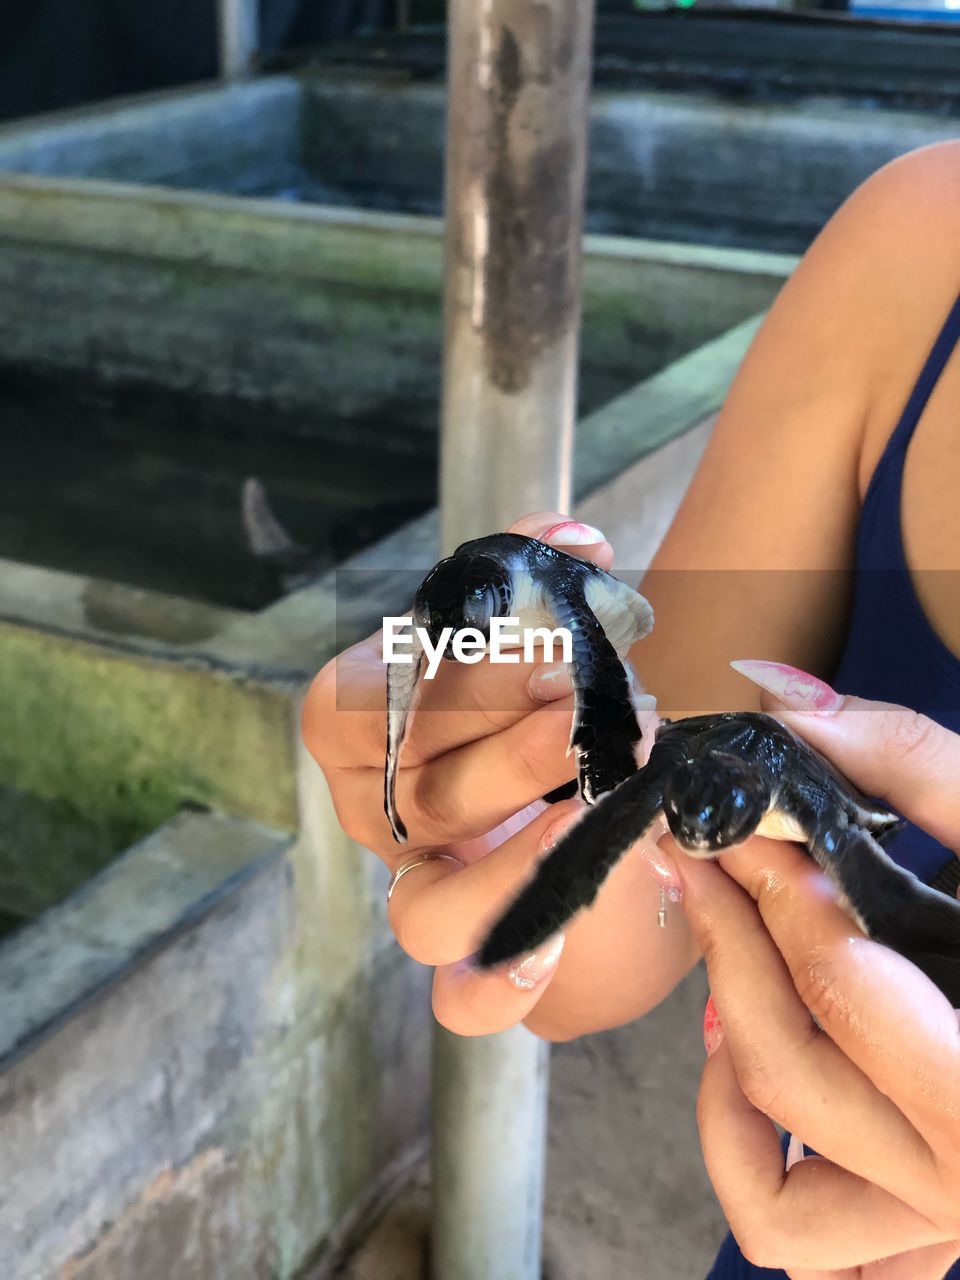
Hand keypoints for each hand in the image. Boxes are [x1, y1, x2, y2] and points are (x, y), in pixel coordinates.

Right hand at [302, 512, 678, 1035]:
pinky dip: (497, 989)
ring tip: (602, 815)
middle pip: (418, 795)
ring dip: (517, 863)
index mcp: (367, 727)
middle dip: (518, 751)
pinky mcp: (471, 960)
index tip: (552, 642)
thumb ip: (545, 585)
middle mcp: (379, 815)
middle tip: (614, 713)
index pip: (356, 702)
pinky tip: (552, 951)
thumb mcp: (540, 641)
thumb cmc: (545, 706)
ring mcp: (418, 892)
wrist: (595, 805)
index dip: (448, 678)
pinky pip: (459, 1002)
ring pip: (426, 909)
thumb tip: (574, 537)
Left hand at [677, 684, 959, 1277]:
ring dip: (727, 1074)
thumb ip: (913, 762)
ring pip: (773, 1198)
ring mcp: (946, 1224)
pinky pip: (789, 1231)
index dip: (775, 888)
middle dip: (732, 943)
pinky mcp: (920, 1232)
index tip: (737, 818)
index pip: (847, 988)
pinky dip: (744, 1152)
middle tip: (702, 854)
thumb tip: (774, 692)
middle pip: (789, 1072)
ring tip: (732, 964)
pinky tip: (749, 1058)